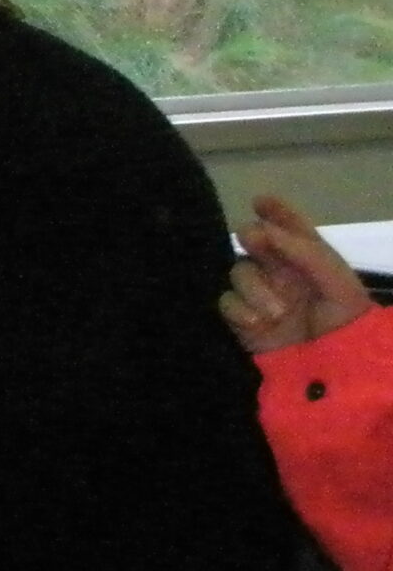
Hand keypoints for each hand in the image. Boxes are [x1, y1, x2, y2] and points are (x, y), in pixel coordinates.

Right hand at [223, 193, 371, 354]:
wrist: (333, 369)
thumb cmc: (344, 322)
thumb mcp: (336, 282)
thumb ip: (304, 252)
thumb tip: (262, 229)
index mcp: (309, 259)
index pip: (290, 226)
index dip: (276, 211)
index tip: (261, 201)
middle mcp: (280, 271)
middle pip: (253, 240)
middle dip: (254, 237)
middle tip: (256, 241)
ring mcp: (258, 294)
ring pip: (238, 272)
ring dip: (255, 289)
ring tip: (278, 312)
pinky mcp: (241, 319)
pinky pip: (226, 302)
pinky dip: (239, 310)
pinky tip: (258, 323)